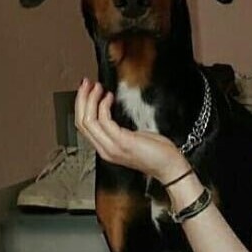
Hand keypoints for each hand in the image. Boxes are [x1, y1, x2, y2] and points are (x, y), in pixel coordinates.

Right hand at [74, 79, 190, 183]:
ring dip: (91, 99)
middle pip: (82, 122)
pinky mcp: (122, 142)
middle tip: (87, 84)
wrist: (170, 167)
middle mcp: (105, 150)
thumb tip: (110, 112)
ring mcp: (112, 147)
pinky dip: (104, 105)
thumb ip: (118, 129)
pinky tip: (110, 97)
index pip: (83, 126)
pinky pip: (104, 120)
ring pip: (88, 121)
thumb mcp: (132, 138)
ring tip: (97, 87)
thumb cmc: (156, 153)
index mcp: (106, 148)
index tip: (86, 90)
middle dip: (82, 99)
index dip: (81, 105)